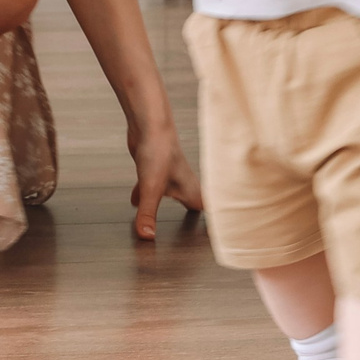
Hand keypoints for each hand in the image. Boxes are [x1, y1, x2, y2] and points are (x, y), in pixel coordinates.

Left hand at [126, 121, 204, 240]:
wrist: (148, 122)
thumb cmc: (158, 149)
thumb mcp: (151, 188)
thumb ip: (148, 213)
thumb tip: (147, 236)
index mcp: (190, 188)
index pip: (208, 209)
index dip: (216, 222)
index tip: (222, 234)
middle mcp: (183, 183)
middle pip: (193, 203)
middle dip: (193, 218)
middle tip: (194, 233)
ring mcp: (169, 175)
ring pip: (171, 195)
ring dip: (167, 207)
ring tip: (164, 221)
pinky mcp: (154, 169)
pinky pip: (154, 188)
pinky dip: (147, 196)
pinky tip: (136, 201)